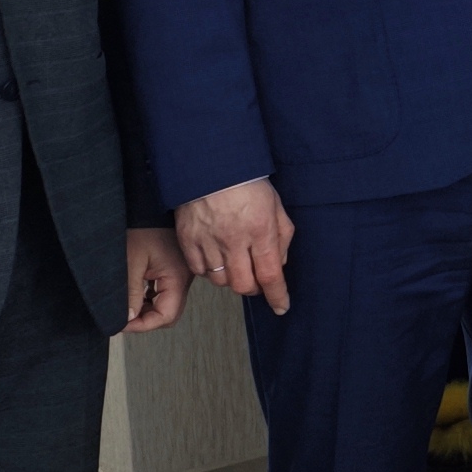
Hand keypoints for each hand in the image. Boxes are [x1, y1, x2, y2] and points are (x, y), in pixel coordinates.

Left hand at [123, 226, 189, 333]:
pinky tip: (136, 292)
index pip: (165, 316)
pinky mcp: (174, 268)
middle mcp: (184, 278)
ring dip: (146, 308)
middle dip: (145, 319)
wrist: (151, 204)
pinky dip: (149, 297)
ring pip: (166, 303)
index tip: (122, 324)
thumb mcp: (131, 262)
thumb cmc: (144, 225)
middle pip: (168, 313)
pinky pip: (164, 291)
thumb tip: (127, 318)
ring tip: (126, 304)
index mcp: (177, 278)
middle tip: (123, 317)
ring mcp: (180, 273)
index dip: (142, 325)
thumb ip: (131, 294)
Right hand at [173, 177, 294, 313]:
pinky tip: (216, 257)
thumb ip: (282, 236)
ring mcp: (208, 241)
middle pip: (243, 285)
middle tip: (257, 280)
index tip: (281, 306)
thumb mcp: (275, 205)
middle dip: (254, 289)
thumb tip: (279, 264)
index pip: (271, 275)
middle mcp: (234, 240)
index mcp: (260, 230)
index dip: (277, 295)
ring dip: (231, 278)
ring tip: (235, 262)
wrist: (210, 165)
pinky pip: (200, 270)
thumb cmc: (245, 181)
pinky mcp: (189, 240)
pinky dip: (209, 270)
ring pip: (220, 281)